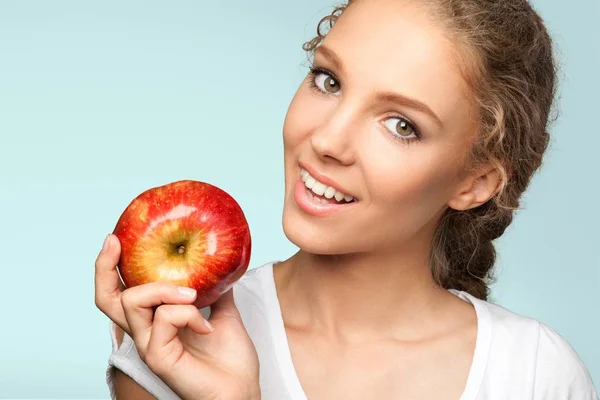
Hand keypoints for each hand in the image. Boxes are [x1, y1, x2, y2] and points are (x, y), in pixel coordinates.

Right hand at [95, 234, 260, 399]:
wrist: (241, 391)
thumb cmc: (231, 360)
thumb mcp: (224, 313)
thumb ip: (215, 290)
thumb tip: (219, 264)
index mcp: (156, 322)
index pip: (121, 293)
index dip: (110, 268)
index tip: (116, 239)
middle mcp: (146, 333)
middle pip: (107, 299)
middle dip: (105, 267)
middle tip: (115, 242)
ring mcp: (150, 346)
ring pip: (133, 301)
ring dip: (164, 288)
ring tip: (193, 294)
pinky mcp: (159, 357)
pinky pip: (164, 319)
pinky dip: (187, 312)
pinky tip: (207, 325)